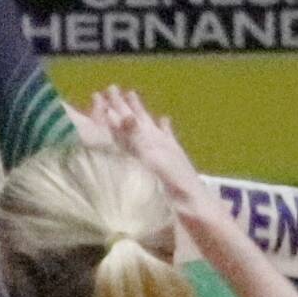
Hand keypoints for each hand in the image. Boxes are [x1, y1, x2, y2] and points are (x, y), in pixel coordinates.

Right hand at [91, 86, 206, 209]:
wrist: (196, 208)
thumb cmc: (172, 188)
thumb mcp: (153, 161)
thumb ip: (139, 140)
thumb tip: (125, 115)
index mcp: (150, 142)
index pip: (127, 121)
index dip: (114, 108)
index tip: (101, 93)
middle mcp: (158, 142)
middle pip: (137, 120)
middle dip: (124, 105)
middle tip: (112, 89)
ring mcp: (167, 151)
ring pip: (149, 125)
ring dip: (140, 112)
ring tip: (133, 95)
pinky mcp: (174, 161)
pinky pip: (167, 138)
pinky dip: (164, 128)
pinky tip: (164, 119)